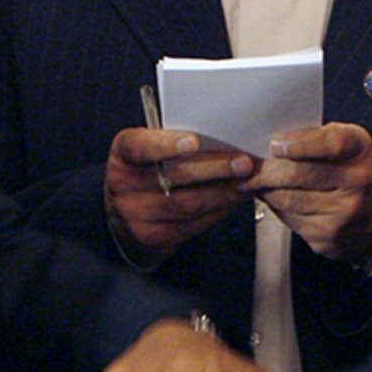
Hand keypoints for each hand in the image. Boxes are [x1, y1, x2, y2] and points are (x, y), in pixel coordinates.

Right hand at [106, 127, 255, 263]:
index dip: (166, 144)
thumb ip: (174, 141)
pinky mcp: (155, 237)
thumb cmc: (145, 172)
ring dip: (225, 191)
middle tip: (244, 162)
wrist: (122, 217)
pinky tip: (236, 198)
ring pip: (189, 204)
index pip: (140, 147)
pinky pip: (194, 224)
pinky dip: (221, 209)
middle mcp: (126, 185)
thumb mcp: (148, 150)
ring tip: (249, 180)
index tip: (194, 141)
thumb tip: (223, 133)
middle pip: (174, 178)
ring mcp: (138, 215)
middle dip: (214, 169)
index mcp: (124, 155)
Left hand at [246, 123, 371, 259]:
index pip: (331, 143)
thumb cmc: (354, 168)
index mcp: (359, 149)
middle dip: (264, 170)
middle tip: (245, 166)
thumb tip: (270, 143)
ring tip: (255, 180)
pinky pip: (288, 219)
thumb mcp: (345, 141)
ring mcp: (344, 213)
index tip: (275, 144)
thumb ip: (313, 136)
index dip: (299, 144)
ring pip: (286, 199)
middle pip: (298, 175)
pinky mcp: (329, 237)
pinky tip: (275, 197)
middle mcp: (357, 182)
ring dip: (265, 189)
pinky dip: (276, 207)